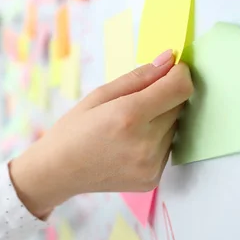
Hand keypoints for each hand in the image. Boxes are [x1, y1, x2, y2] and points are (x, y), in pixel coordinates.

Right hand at [10, 50, 193, 217]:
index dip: (180, 74)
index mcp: (129, 115)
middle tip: (135, 102)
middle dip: (164, 97)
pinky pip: (167, 148)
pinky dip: (155, 141)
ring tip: (128, 128)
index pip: (179, 88)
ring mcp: (151, 165)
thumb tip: (169, 60)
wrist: (58, 172)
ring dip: (160, 121)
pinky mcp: (153, 179)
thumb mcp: (98, 95)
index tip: (172, 70)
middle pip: (178, 107)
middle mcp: (145, 143)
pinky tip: (129, 145)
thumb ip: (138, 77)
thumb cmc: (73, 130)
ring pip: (174, 128)